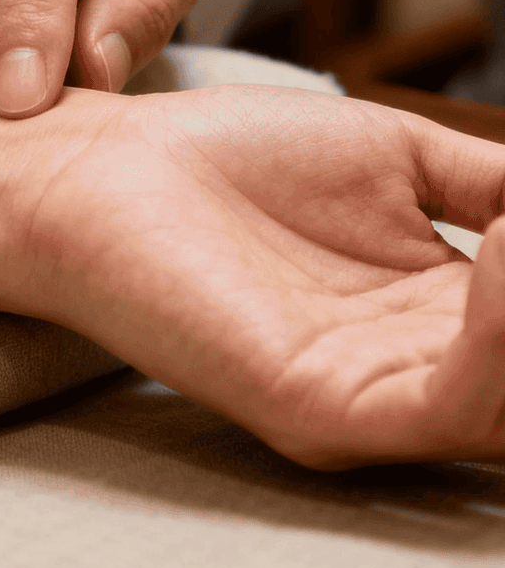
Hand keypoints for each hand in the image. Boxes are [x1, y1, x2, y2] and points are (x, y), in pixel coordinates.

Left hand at [25, 86, 504, 465]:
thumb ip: (490, 180)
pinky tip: (502, 249)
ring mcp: (368, 404)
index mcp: (438, 320)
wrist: (103, 167)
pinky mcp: (315, 410)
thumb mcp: (394, 157)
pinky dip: (500, 337)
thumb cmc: (230, 159)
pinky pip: (445, 405)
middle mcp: (415, 376)